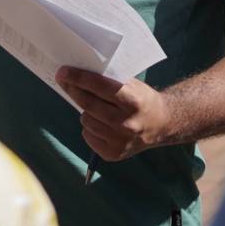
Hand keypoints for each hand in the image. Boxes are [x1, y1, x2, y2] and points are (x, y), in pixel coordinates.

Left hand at [56, 67, 177, 161]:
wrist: (162, 125)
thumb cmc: (143, 100)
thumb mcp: (133, 85)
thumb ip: (110, 81)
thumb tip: (78, 74)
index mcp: (133, 101)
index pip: (99, 87)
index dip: (78, 78)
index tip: (63, 72)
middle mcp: (126, 123)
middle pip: (88, 104)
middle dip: (73, 90)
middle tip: (64, 81)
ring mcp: (119, 141)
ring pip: (86, 120)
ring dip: (85, 111)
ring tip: (97, 108)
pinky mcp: (113, 153)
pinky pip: (88, 135)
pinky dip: (90, 127)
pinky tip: (101, 123)